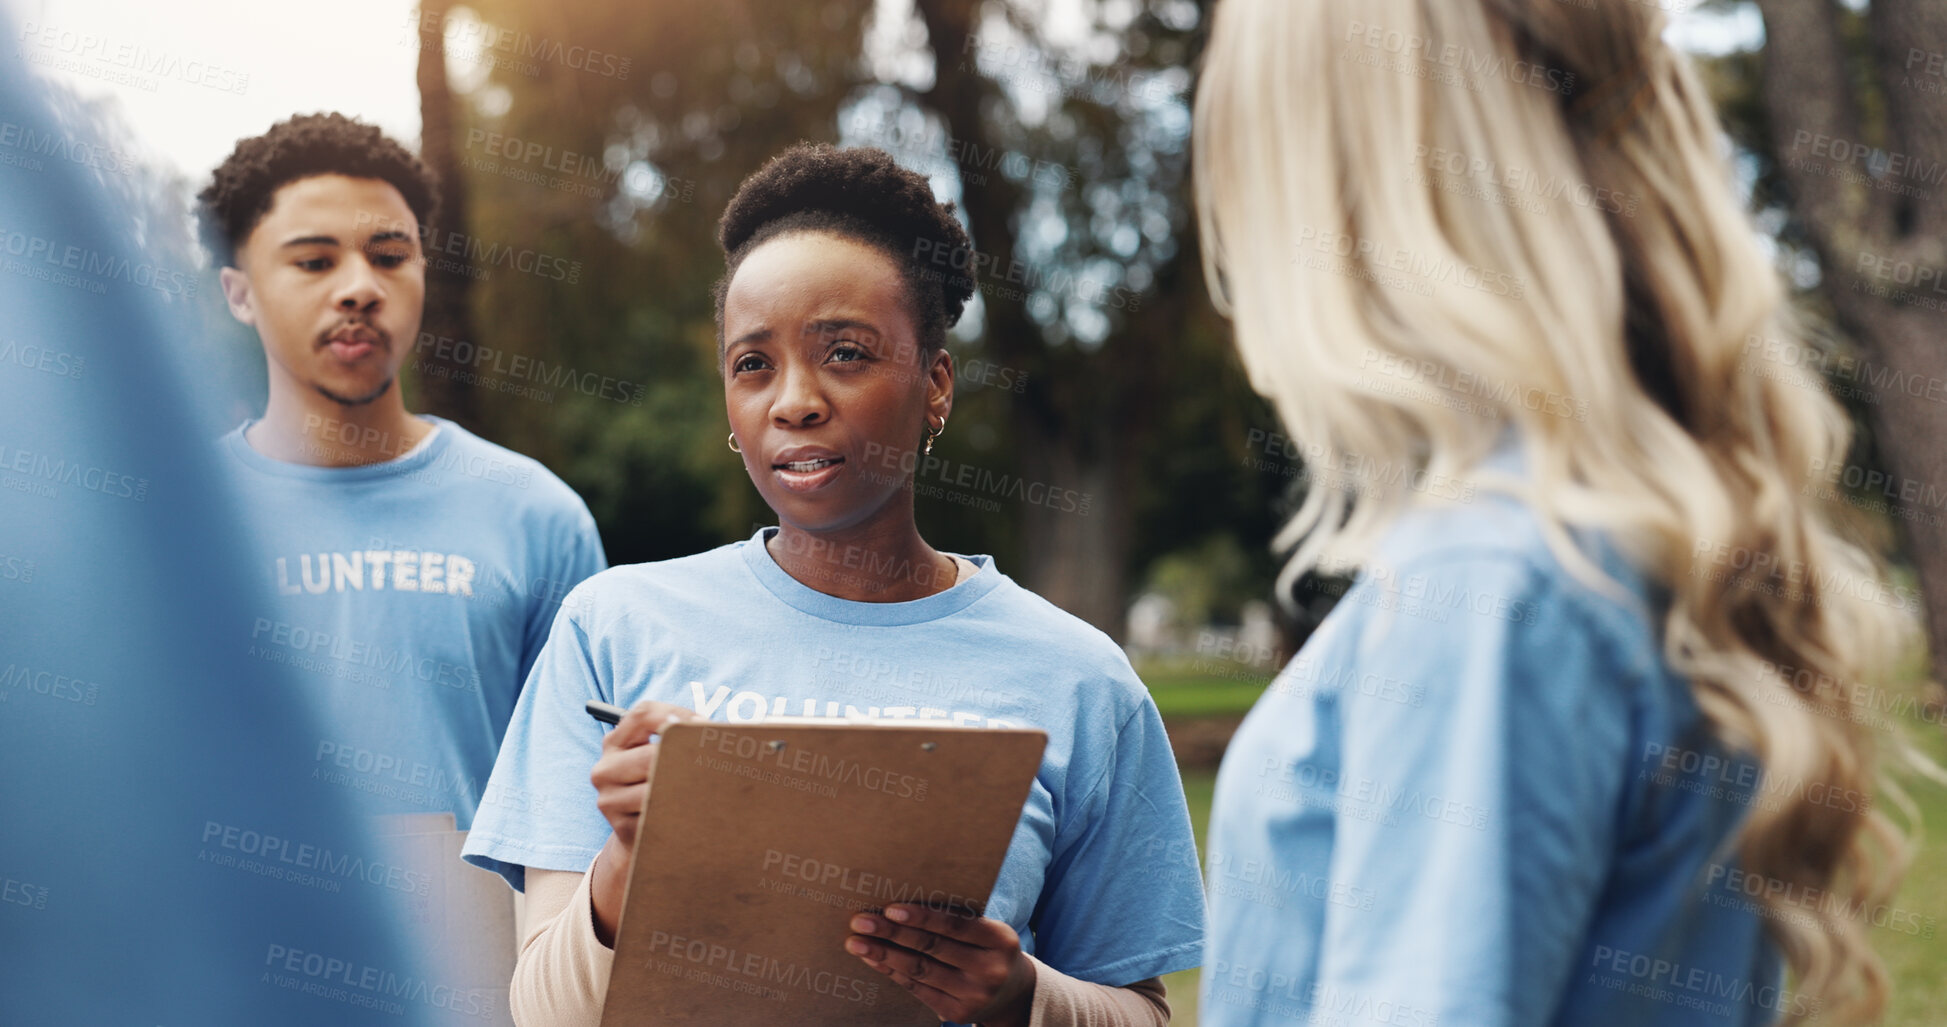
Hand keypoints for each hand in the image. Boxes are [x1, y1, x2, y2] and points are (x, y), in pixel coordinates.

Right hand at [589, 700, 695, 852]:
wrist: (639, 834)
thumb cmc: (660, 784)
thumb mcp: (658, 755)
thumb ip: (676, 736)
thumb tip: (709, 728)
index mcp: (614, 743)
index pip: (643, 714)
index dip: (678, 715)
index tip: (704, 725)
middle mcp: (605, 769)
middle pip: (650, 755)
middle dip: (686, 757)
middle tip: (716, 760)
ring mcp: (609, 800)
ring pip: (655, 789)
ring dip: (686, 788)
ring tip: (709, 786)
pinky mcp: (622, 828)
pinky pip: (659, 815)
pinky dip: (680, 811)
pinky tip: (694, 809)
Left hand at [845, 904, 1036, 1025]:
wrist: (1013, 993)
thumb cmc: (990, 948)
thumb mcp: (988, 930)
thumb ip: (958, 918)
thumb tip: (904, 903)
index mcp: (1000, 940)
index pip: (956, 925)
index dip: (923, 917)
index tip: (891, 908)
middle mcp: (989, 970)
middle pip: (933, 949)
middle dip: (893, 933)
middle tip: (861, 921)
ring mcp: (973, 996)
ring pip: (920, 971)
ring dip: (884, 954)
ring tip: (857, 942)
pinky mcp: (956, 1013)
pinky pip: (917, 989)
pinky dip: (892, 972)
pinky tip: (874, 959)